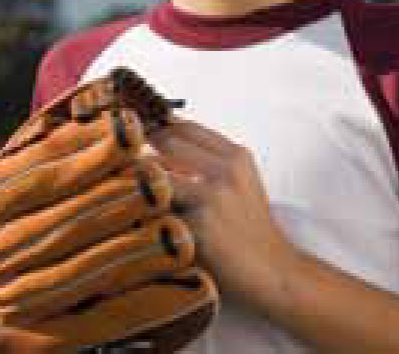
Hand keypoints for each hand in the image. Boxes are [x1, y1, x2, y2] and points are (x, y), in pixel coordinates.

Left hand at [150, 117, 300, 309]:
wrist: (273, 273)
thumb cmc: (247, 229)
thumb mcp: (238, 184)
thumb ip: (205, 160)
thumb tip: (152, 137)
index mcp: (237, 156)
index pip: (185, 126)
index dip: (156, 126)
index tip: (135, 133)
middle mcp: (227, 170)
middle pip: (166, 141)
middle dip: (142, 150)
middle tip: (125, 165)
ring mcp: (213, 196)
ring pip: (154, 172)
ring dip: (138, 182)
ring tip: (133, 198)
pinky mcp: (199, 224)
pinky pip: (155, 209)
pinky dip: (145, 214)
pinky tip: (147, 224)